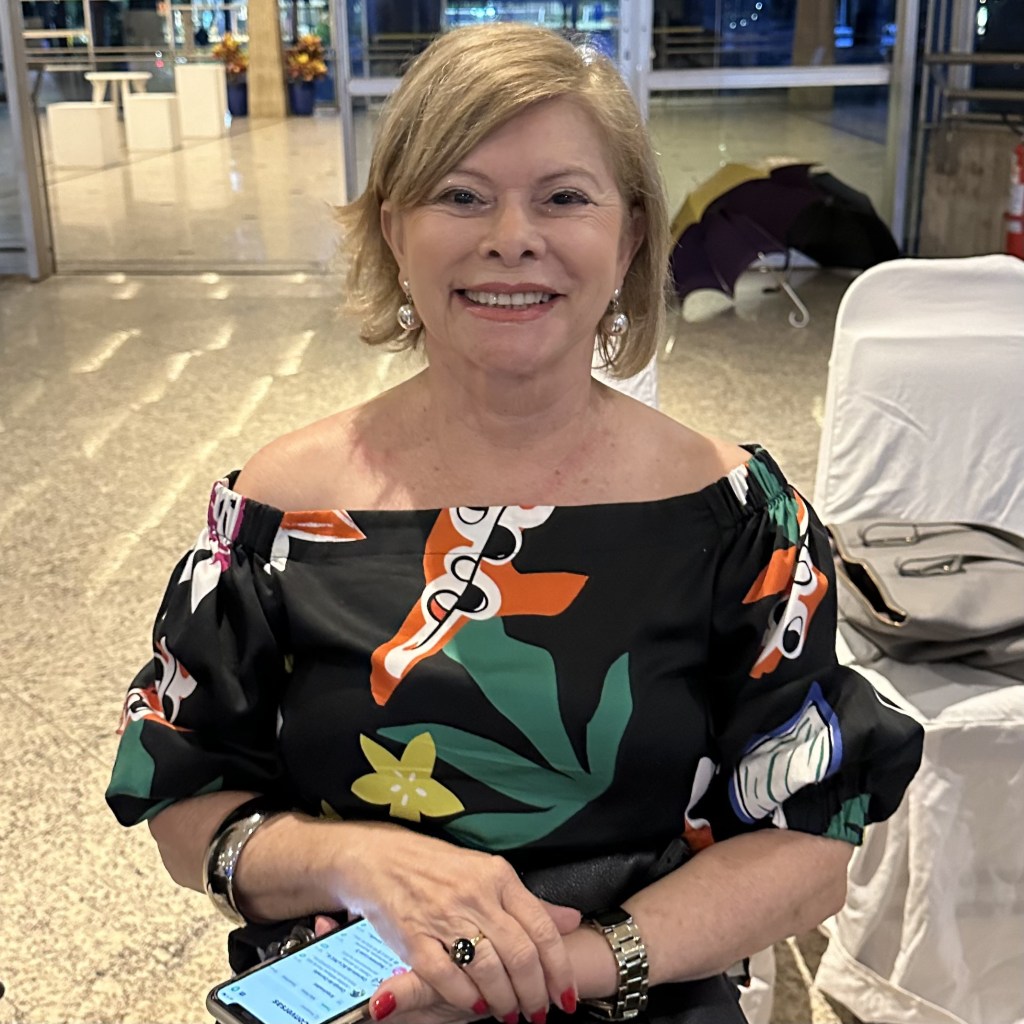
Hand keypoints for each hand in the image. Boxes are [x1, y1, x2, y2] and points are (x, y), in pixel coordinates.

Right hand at [335, 828, 578, 1022]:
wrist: (381, 858)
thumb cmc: (439, 869)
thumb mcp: (488, 875)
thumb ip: (529, 903)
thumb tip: (571, 921)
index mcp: (497, 877)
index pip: (541, 928)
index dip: (559, 968)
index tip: (566, 994)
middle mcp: (474, 895)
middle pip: (519, 954)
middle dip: (535, 993)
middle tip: (539, 1012)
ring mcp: (443, 916)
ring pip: (488, 969)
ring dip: (505, 1001)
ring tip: (510, 1014)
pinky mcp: (413, 937)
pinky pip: (447, 977)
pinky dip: (466, 998)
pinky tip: (477, 1005)